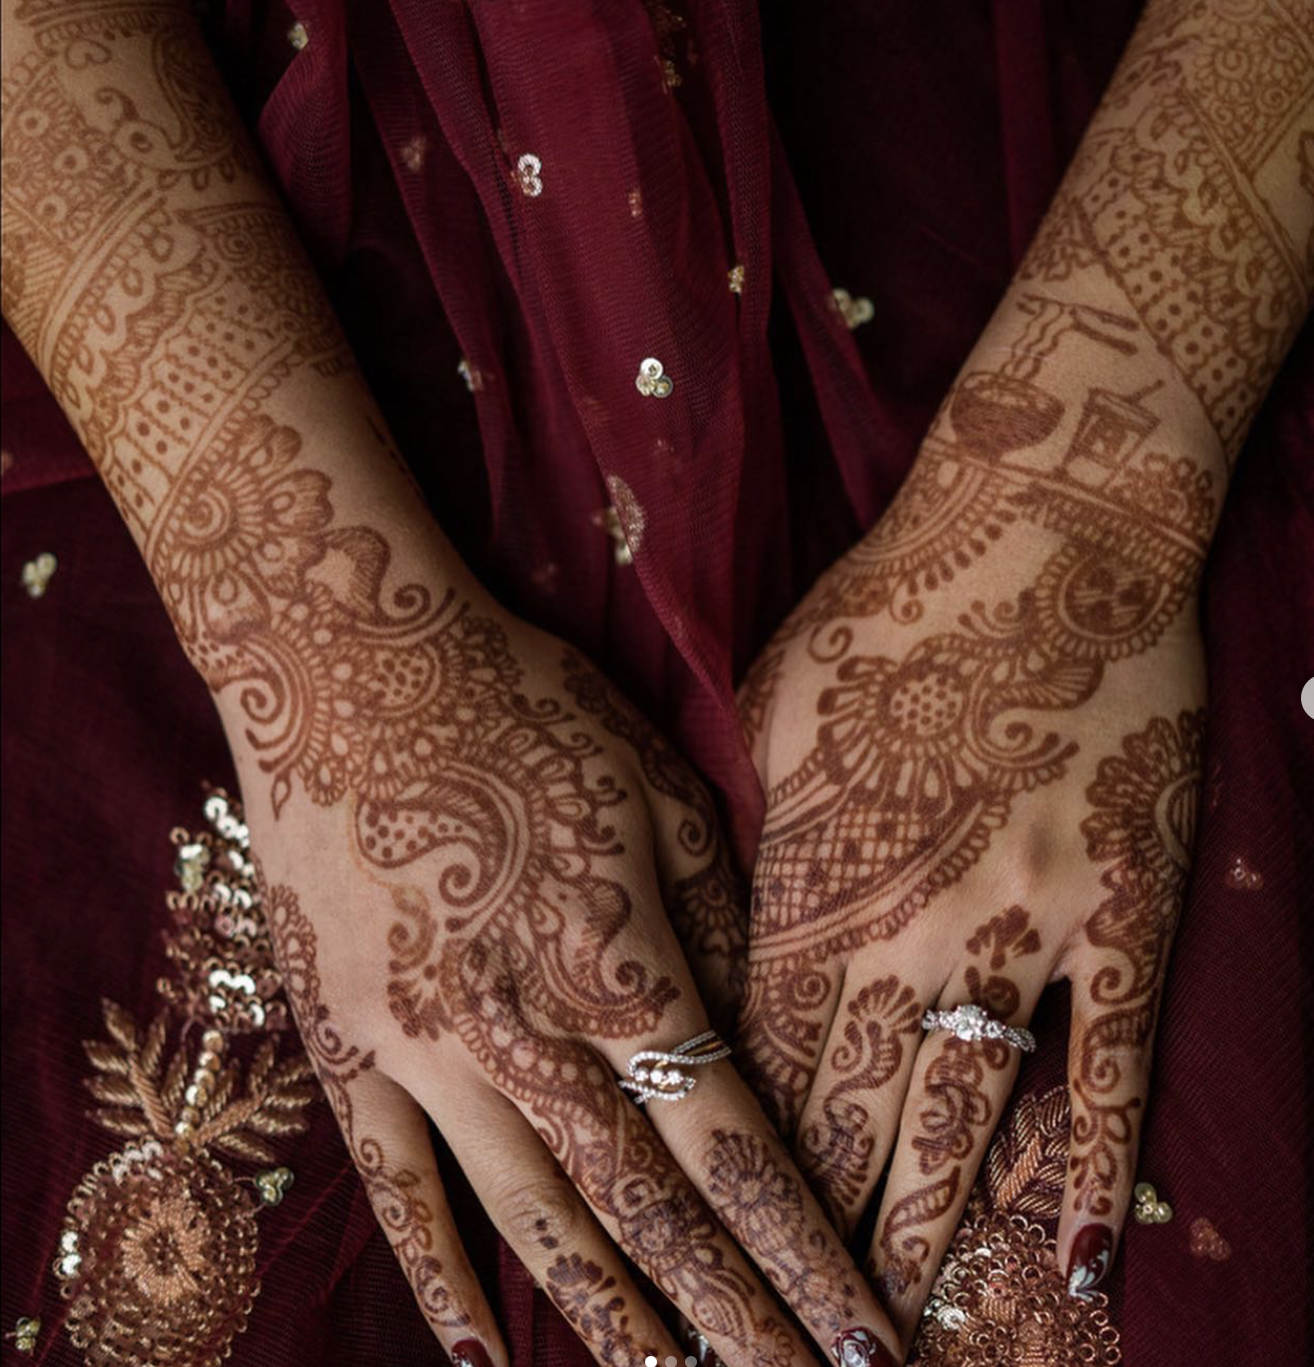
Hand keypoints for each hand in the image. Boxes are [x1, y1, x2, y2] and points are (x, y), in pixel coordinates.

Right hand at [176, 416, 902, 1366]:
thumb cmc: (520, 709)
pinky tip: (484, 1351)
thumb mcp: (656, 787)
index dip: (807, 1258)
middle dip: (736, 1325)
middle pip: (652, 1217)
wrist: (352, 671)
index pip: (737, 1154)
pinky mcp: (351, 1045)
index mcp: (625, 972)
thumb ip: (715, 914)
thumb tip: (754, 1018)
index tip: (868, 1342)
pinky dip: (441, 1278)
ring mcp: (430, 1055)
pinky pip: (399, 1186)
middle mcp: (533, 1042)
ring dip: (615, 1326)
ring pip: (538, 1225)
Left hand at [736, 367, 1208, 1350]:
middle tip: (793, 1329)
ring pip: (966, 1118)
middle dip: (815, 1233)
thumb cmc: (891, 608)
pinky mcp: (1121, 913)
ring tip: (902, 1336)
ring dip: (929, 1234)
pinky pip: (1110, 1065)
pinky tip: (1074, 1261)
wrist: (1044, 535)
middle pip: (850, 1115)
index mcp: (812, 879)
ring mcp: (1021, 930)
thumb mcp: (775, 709)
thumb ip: (753, 831)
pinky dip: (1092, 1169)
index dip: (739, 1160)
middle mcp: (907, 928)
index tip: (718, 1238)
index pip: (761, 1058)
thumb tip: (733, 922)